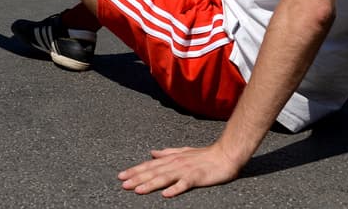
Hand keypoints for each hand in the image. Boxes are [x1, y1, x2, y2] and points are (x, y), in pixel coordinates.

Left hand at [118, 144, 243, 197]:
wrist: (225, 154)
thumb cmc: (205, 155)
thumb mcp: (183, 152)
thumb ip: (167, 153)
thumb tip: (152, 153)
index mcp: (171, 158)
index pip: (149, 165)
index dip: (135, 170)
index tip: (121, 176)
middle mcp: (175, 163)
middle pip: (153, 172)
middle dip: (136, 178)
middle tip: (122, 184)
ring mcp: (185, 170)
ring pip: (164, 178)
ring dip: (150, 184)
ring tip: (138, 190)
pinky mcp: (196, 177)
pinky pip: (184, 184)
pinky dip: (174, 189)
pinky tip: (166, 194)